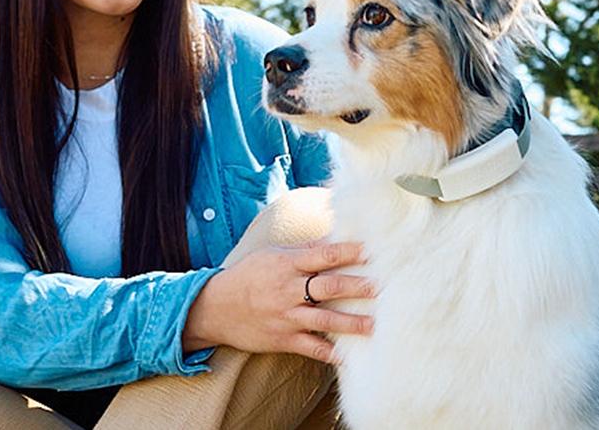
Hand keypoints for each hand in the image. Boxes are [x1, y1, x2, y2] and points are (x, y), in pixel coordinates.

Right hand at [182, 241, 376, 364]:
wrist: (215, 308)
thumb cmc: (247, 276)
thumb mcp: (271, 256)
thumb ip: (303, 251)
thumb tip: (333, 240)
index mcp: (287, 265)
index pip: (324, 255)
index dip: (349, 252)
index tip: (372, 251)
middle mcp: (289, 290)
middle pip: (329, 287)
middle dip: (358, 287)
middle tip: (382, 287)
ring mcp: (287, 316)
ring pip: (325, 320)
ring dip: (352, 323)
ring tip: (375, 325)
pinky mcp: (283, 339)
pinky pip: (311, 347)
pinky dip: (329, 354)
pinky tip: (348, 357)